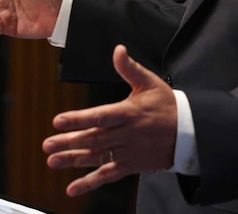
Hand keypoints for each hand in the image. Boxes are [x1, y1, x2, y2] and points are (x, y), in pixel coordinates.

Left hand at [42, 45, 177, 196]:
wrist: (189, 132)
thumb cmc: (167, 105)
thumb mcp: (150, 82)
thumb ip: (130, 68)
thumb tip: (118, 50)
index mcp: (129, 112)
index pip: (100, 116)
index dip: (79, 119)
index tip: (59, 121)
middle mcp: (127, 134)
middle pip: (95, 138)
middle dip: (69, 142)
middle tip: (48, 144)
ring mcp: (129, 152)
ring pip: (98, 157)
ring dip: (74, 160)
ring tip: (53, 161)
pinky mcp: (132, 165)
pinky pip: (109, 175)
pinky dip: (90, 183)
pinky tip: (73, 188)